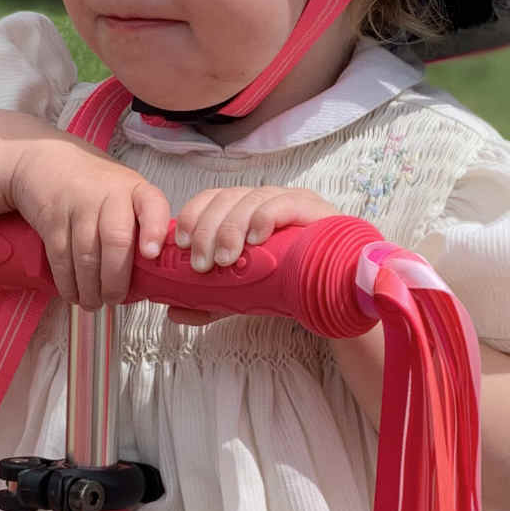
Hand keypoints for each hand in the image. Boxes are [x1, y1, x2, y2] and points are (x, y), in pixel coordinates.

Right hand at [8, 135, 171, 309]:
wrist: (46, 162)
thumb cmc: (94, 186)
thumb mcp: (125, 193)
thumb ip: (140, 224)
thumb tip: (152, 275)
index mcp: (134, 189)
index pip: (152, 205)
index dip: (154, 230)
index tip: (151, 254)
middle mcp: (108, 194)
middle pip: (116, 239)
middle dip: (116, 279)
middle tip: (115, 299)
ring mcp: (78, 205)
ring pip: (86, 254)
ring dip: (90, 287)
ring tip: (94, 303)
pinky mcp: (52, 218)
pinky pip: (61, 257)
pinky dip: (67, 282)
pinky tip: (73, 294)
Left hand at [165, 185, 339, 325]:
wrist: (336, 295)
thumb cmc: (288, 285)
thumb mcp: (242, 296)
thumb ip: (209, 302)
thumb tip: (172, 312)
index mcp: (244, 211)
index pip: (212, 198)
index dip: (194, 215)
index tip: (183, 245)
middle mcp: (265, 200)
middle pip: (227, 198)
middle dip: (208, 229)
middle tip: (203, 264)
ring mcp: (290, 201)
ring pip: (252, 199)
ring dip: (232, 228)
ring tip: (225, 260)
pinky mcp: (315, 210)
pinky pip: (286, 203)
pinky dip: (266, 218)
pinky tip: (257, 239)